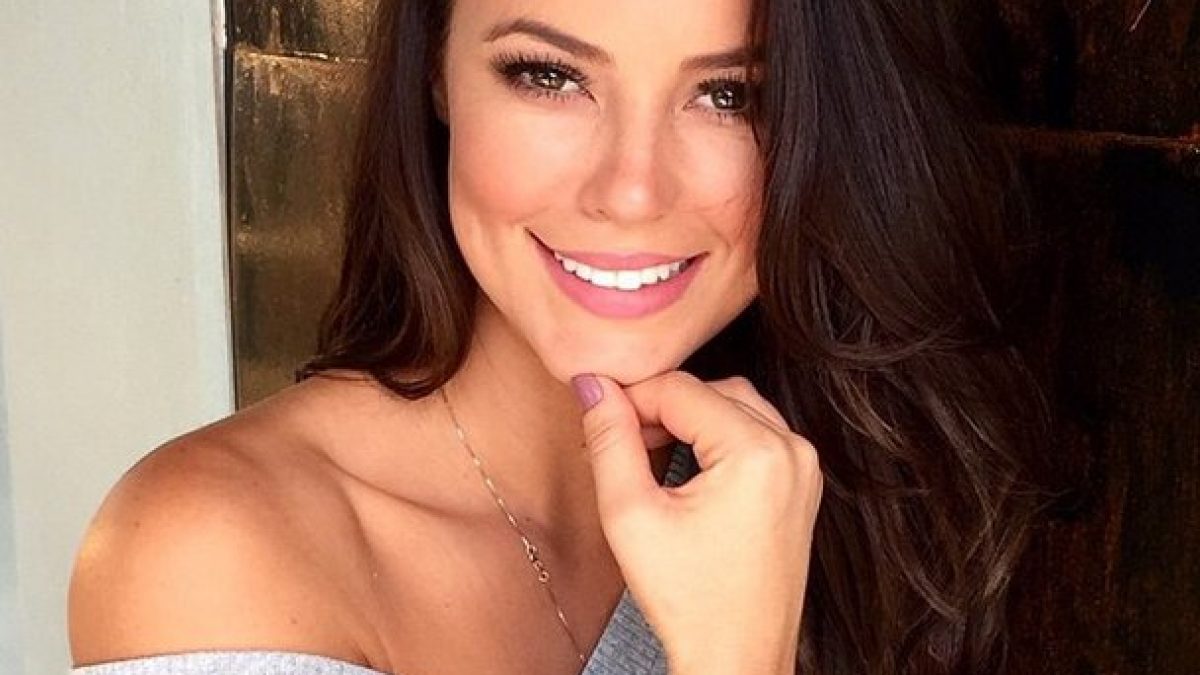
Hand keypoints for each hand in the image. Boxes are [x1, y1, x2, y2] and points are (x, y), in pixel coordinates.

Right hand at [571, 370, 822, 674]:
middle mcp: (792, 450)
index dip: (631, 397)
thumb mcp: (631, 515)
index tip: (598, 417)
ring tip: (645, 449)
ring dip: (690, 417)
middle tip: (619, 436)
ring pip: (737, 407)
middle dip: (662, 405)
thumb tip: (593, 385)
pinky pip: (757, 435)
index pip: (680, 389)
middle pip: (713, 390)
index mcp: (757, 452)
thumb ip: (610, 440)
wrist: (737, 659)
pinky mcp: (801, 485)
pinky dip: (717, 437)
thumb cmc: (689, 600)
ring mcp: (803, 468)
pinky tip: (684, 464)